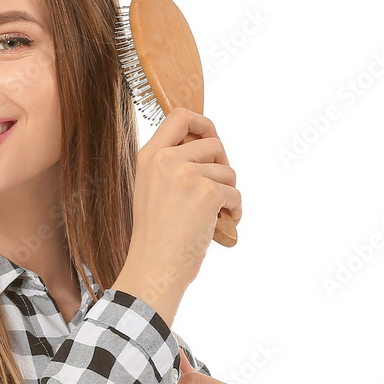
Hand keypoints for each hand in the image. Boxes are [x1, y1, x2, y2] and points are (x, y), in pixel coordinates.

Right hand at [129, 108, 241, 294]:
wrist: (153, 267)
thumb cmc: (154, 237)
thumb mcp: (151, 189)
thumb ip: (171, 165)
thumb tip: (210, 148)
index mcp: (148, 157)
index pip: (179, 116)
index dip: (202, 122)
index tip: (210, 136)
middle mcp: (166, 160)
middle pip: (213, 143)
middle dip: (222, 165)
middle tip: (217, 188)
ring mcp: (186, 175)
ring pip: (227, 171)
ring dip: (228, 193)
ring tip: (215, 215)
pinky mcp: (207, 192)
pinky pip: (234, 192)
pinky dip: (234, 210)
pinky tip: (222, 224)